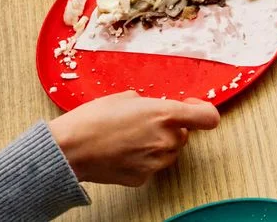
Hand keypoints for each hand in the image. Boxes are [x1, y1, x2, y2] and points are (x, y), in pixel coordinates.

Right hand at [47, 91, 219, 186]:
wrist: (67, 150)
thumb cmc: (92, 120)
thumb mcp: (127, 97)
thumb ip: (151, 104)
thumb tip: (157, 109)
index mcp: (166, 115)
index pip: (209, 118)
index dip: (202, 111)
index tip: (191, 107)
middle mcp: (166, 140)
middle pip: (184, 134)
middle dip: (171, 127)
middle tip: (147, 122)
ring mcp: (155, 162)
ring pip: (169, 152)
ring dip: (158, 144)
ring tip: (131, 137)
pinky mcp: (142, 178)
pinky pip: (151, 166)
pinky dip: (143, 160)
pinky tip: (123, 152)